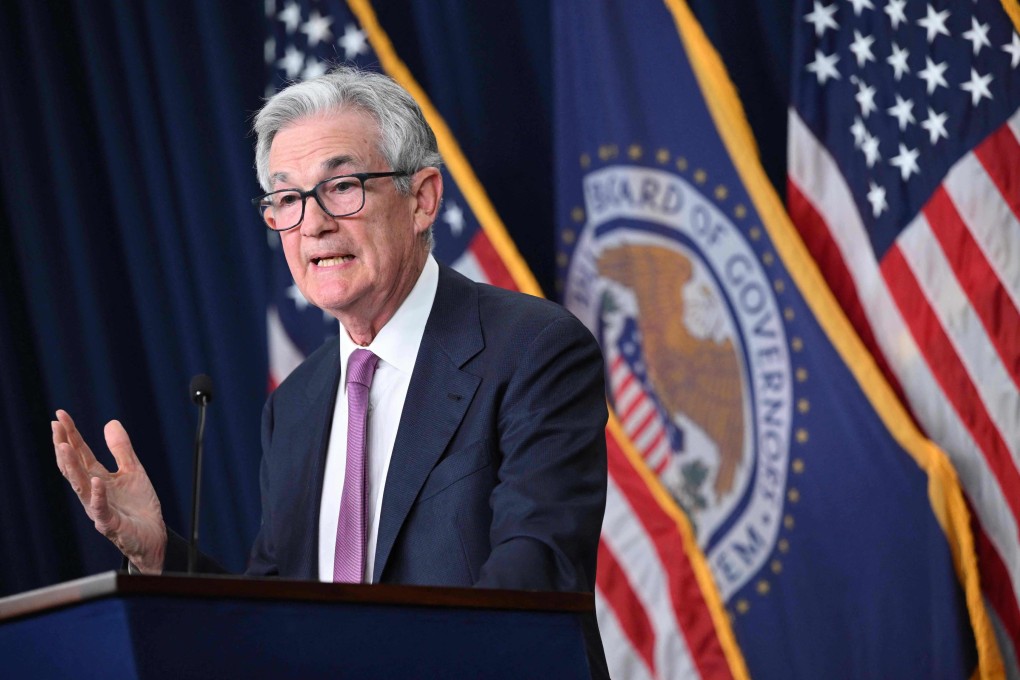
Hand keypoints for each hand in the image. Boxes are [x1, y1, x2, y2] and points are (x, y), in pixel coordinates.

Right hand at [52, 410, 166, 573]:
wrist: (153, 538)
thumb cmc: (139, 507)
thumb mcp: (133, 471)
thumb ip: (122, 450)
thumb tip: (110, 422)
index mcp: (98, 479)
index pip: (81, 454)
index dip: (71, 434)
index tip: (60, 415)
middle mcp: (93, 493)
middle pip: (74, 467)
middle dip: (64, 446)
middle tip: (56, 425)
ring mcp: (99, 509)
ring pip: (81, 486)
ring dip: (72, 467)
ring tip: (64, 446)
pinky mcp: (111, 524)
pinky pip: (102, 509)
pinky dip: (99, 495)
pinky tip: (97, 481)